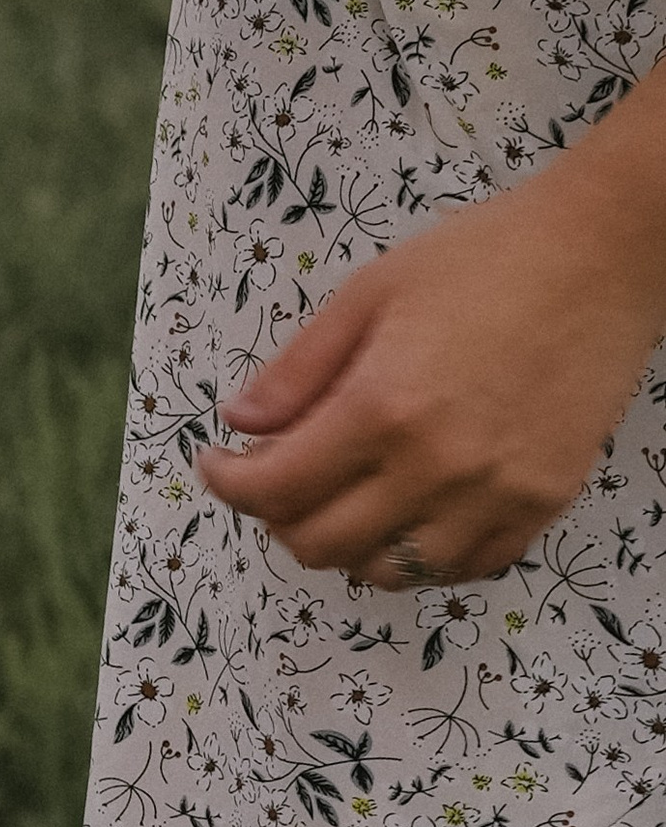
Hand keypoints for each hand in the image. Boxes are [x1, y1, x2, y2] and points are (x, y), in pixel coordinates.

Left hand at [196, 149, 665, 589]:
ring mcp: (492, 495)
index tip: (219, 464)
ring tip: (346, 498)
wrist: (607, 253)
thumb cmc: (489, 258)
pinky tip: (409, 512)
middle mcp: (435, 467)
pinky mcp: (539, 504)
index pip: (275, 490)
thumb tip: (239, 422)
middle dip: (281, 518)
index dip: (229, 485)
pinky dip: (419, 555)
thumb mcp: (372, 292)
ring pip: (386, 572)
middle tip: (280, 480)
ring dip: (348, 546)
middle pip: (320, 545)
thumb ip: (300, 368)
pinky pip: (459, 569)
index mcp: (382, 408)